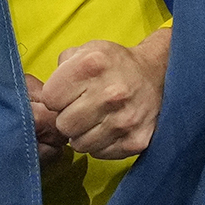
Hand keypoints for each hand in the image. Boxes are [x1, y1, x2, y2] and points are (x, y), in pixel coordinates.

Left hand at [32, 35, 166, 160]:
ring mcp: (125, 120)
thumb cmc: (114, 65)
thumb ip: (61, 67)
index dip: (55, 97)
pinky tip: (109, 128)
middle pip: (63, 125)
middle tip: (81, 109)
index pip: (49, 99)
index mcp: (93, 65)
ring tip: (95, 119)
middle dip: (68, 117)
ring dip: (83, 134)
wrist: (158, 76)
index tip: (67, 94)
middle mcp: (111, 93)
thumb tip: (46, 97)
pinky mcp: (136, 141)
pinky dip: (100, 144)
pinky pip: (99, 154)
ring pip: (79, 144)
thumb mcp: (87, 51)